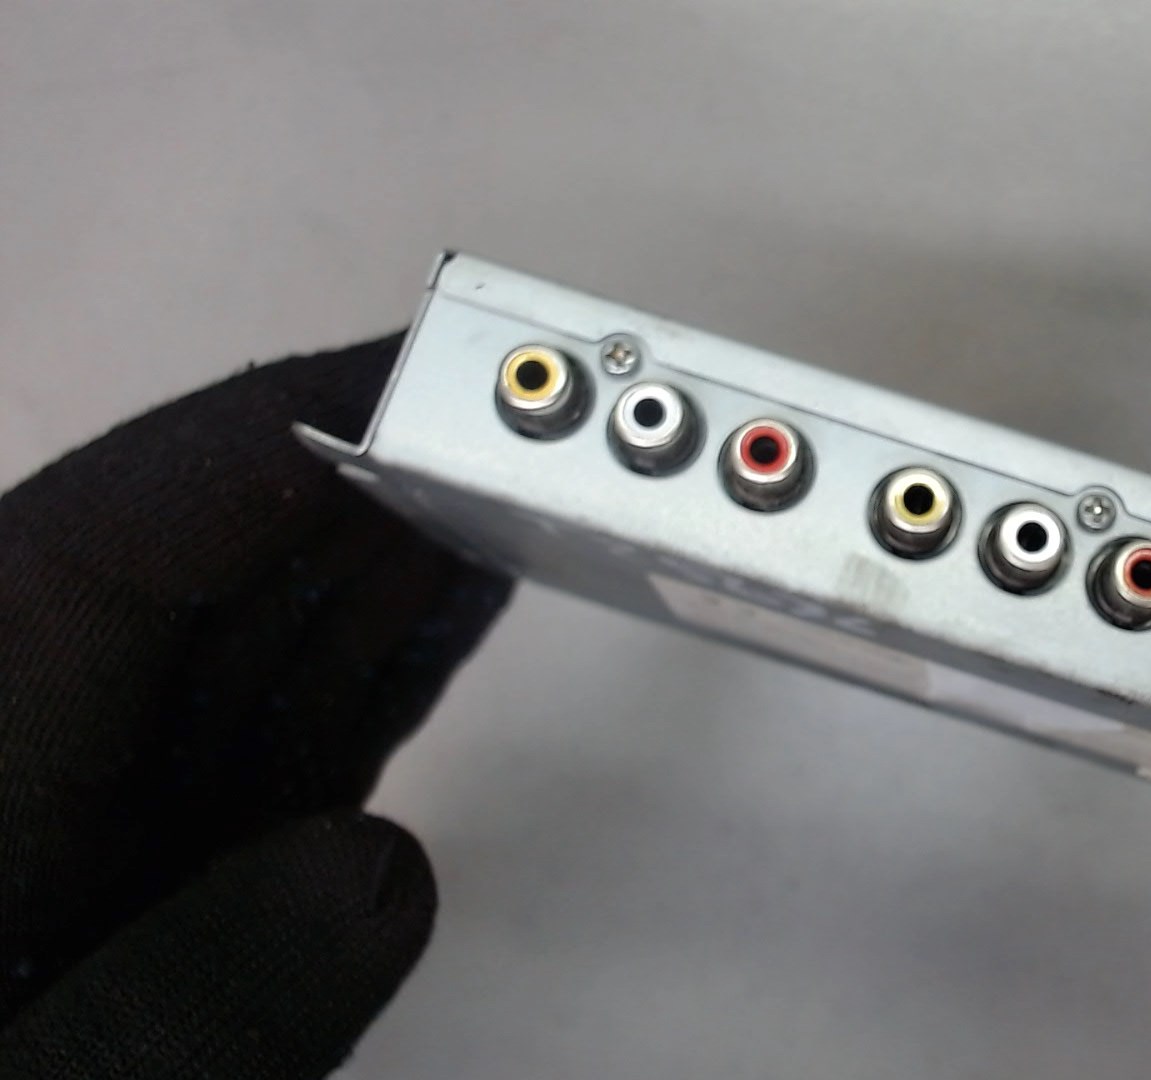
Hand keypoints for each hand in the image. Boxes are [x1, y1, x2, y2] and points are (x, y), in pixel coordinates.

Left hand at [0, 336, 511, 1077]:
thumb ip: (183, 1017)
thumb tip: (380, 866)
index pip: (115, 543)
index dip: (281, 435)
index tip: (438, 375)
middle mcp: (18, 751)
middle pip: (192, 570)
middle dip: (360, 486)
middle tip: (536, 429)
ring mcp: (72, 810)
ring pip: (236, 646)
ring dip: (379, 566)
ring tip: (522, 498)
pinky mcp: (131, 867)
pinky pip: (259, 737)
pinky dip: (360, 672)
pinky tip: (444, 613)